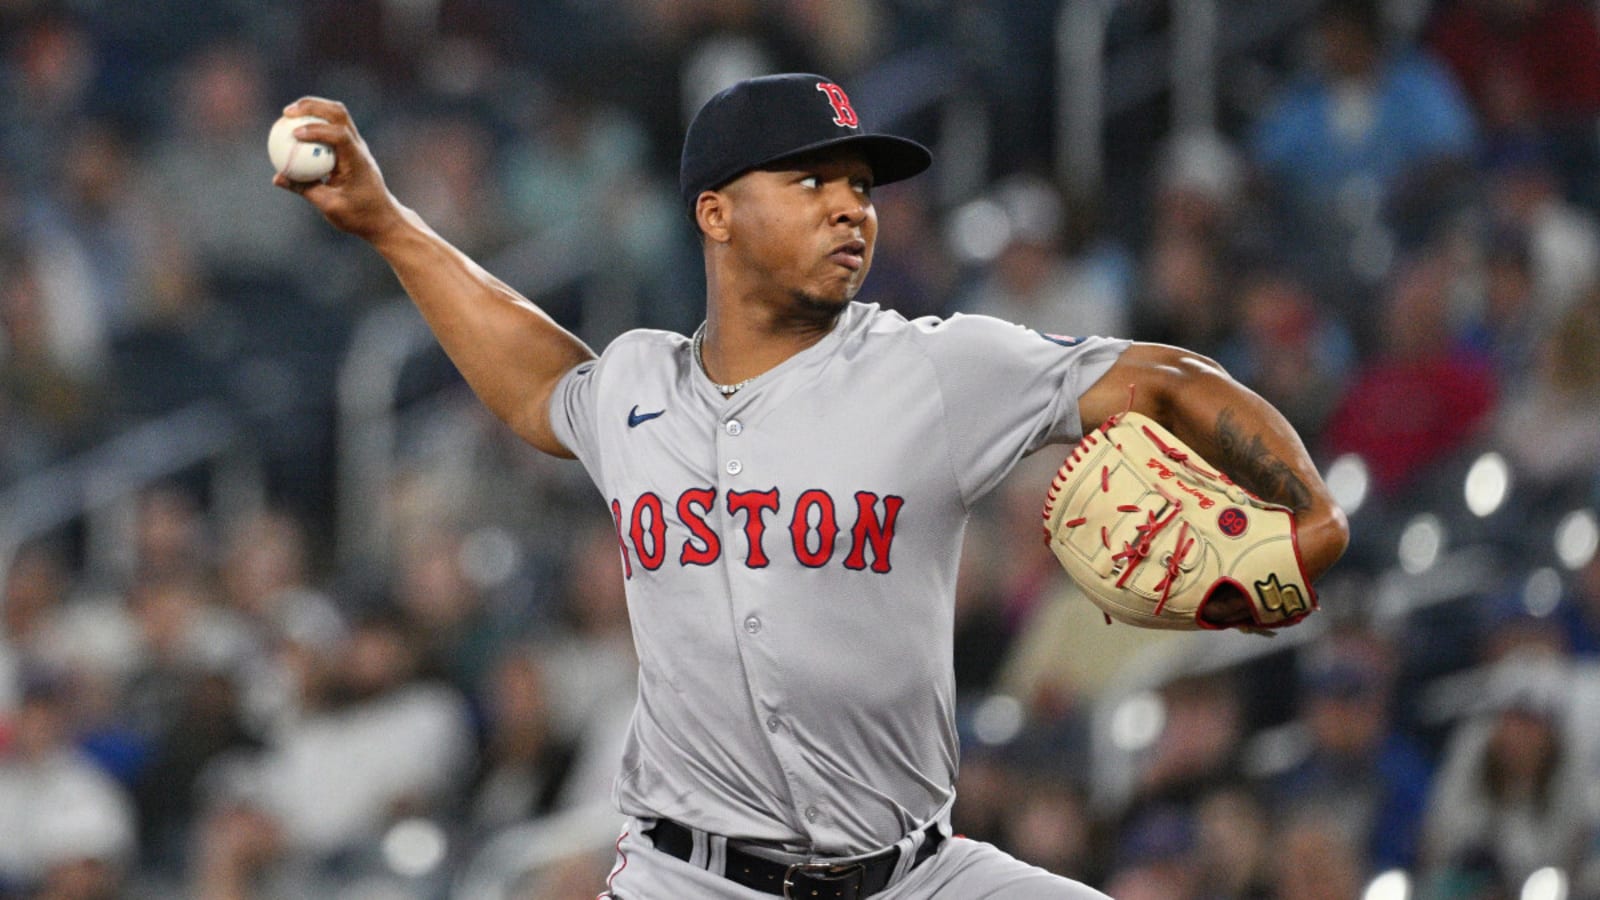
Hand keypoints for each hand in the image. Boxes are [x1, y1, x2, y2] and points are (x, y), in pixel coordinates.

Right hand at [272, 97, 404, 241]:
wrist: (382, 217)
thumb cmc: (359, 215)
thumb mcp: (330, 206)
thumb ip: (304, 189)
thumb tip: (277, 178)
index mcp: (357, 161)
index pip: (340, 136)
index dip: (317, 130)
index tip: (295, 134)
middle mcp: (359, 147)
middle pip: (339, 113)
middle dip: (312, 106)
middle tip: (287, 112)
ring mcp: (356, 145)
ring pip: (337, 114)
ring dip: (314, 108)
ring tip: (288, 113)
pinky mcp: (351, 147)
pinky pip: (332, 127)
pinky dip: (315, 122)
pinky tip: (295, 127)